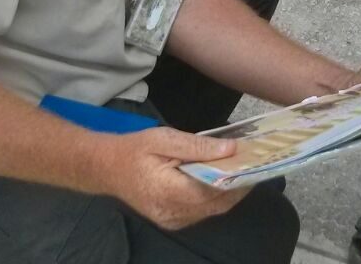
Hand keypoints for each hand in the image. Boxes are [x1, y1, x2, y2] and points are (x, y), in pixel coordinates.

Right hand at [102, 127, 250, 229]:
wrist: (107, 168)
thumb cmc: (134, 150)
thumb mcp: (164, 138)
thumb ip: (198, 146)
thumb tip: (231, 148)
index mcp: (169, 191)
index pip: (213, 190)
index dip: (236, 179)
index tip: (253, 162)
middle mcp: (173, 212)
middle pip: (217, 204)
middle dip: (237, 185)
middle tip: (252, 165)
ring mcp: (173, 221)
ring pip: (212, 210)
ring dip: (228, 192)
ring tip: (240, 170)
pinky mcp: (173, 221)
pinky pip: (202, 212)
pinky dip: (214, 198)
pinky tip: (220, 181)